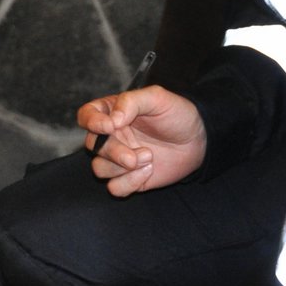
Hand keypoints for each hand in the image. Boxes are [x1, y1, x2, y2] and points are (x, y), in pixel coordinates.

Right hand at [77, 85, 206, 195]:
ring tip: (149, 157)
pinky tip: (149, 172)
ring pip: (100, 168)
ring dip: (122, 167)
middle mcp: (112, 136)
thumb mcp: (157, 98)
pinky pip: (115, 187)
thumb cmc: (177, 114)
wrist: (199, 140)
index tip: (110, 126)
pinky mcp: (129, 179)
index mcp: (112, 113)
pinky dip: (130, 182)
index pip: (86, 115)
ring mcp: (119, 159)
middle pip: (92, 146)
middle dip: (113, 152)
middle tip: (135, 155)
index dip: (91, 122)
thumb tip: (111, 119)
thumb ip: (131, 102)